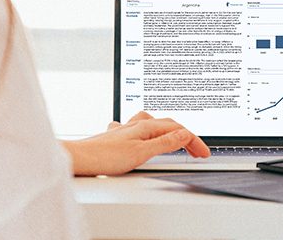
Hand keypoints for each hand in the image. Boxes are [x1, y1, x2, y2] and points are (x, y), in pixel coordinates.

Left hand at [61, 111, 209, 175]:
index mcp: (145, 126)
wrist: (79, 158)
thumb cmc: (105, 156)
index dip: (194, 141)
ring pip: (154, 124)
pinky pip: (139, 130)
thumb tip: (185, 134)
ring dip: (169, 131)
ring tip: (177, 139)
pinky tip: (145, 137)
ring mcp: (126, 129)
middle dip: (185, 136)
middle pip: (168, 125)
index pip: (178, 130)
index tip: (203, 153)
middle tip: (197, 151)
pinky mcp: (118, 137)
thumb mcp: (142, 152)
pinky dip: (150, 133)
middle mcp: (136, 124)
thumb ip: (164, 143)